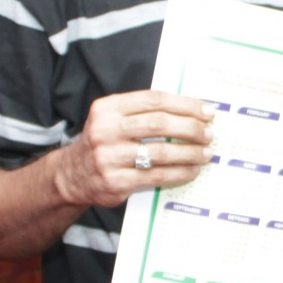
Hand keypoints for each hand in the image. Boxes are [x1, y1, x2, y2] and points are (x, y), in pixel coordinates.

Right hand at [53, 89, 213, 207]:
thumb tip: (191, 111)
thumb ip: (144, 112)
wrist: (73, 175)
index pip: (154, 101)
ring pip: (161, 152)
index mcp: (108, 108)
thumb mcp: (114, 119)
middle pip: (159, 124)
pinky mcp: (116, 182)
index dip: (184, 104)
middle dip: (190, 128)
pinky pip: (156, 176)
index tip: (206, 110)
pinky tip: (192, 170)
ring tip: (206, 152)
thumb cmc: (105, 142)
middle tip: (209, 132)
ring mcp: (109, 157)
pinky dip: (179, 172)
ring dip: (189, 152)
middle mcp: (106, 130)